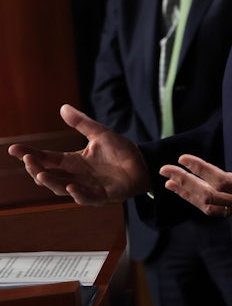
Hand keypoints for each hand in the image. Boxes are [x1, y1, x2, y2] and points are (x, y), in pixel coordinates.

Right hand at [7, 104, 150, 204]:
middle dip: (36, 168)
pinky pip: (87, 198)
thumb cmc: (121, 151)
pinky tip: (71, 187)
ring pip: (62, 188)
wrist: (144, 163)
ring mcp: (87, 187)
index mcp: (73, 162)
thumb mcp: (100, 134)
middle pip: (49, 175)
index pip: (47, 158)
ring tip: (40, 173)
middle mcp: (75, 176)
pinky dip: (78, 194)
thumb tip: (63, 107)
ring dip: (51, 182)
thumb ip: (82, 123)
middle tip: (27, 160)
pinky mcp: (103, 196)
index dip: (30, 154)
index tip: (13, 148)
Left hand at [160, 118, 231, 222]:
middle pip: (209, 196)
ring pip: (211, 207)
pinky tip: (194, 194)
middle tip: (164, 171)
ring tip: (170, 185)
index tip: (182, 159)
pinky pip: (220, 212)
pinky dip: (203, 202)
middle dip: (185, 183)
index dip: (200, 170)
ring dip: (190, 195)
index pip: (221, 181)